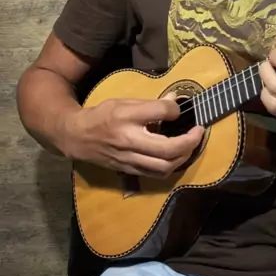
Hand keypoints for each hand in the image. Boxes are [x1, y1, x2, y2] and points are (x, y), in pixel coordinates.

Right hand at [67, 92, 204, 177]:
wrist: (77, 137)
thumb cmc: (102, 115)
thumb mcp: (123, 102)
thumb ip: (150, 103)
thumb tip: (176, 101)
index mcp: (125, 117)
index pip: (159, 112)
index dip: (174, 109)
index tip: (179, 108)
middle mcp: (128, 140)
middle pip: (166, 149)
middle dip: (189, 141)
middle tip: (198, 131)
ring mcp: (129, 159)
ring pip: (164, 167)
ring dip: (183, 157)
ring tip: (190, 145)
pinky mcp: (129, 170)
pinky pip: (156, 174)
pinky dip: (171, 166)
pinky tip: (177, 157)